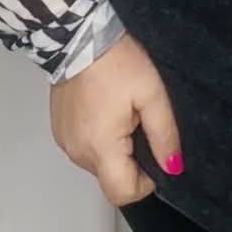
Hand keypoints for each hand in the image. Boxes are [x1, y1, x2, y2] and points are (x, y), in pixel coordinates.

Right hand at [49, 31, 181, 205]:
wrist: (78, 38)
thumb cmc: (116, 62)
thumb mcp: (151, 94)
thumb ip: (164, 135)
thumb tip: (172, 167)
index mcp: (101, 146)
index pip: (122, 193)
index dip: (144, 183)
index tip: (152, 155)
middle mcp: (78, 152)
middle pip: (111, 179)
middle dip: (130, 160)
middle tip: (137, 123)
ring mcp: (65, 142)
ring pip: (98, 164)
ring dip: (114, 149)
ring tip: (119, 113)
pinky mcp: (59, 132)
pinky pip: (85, 149)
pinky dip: (98, 139)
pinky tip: (103, 111)